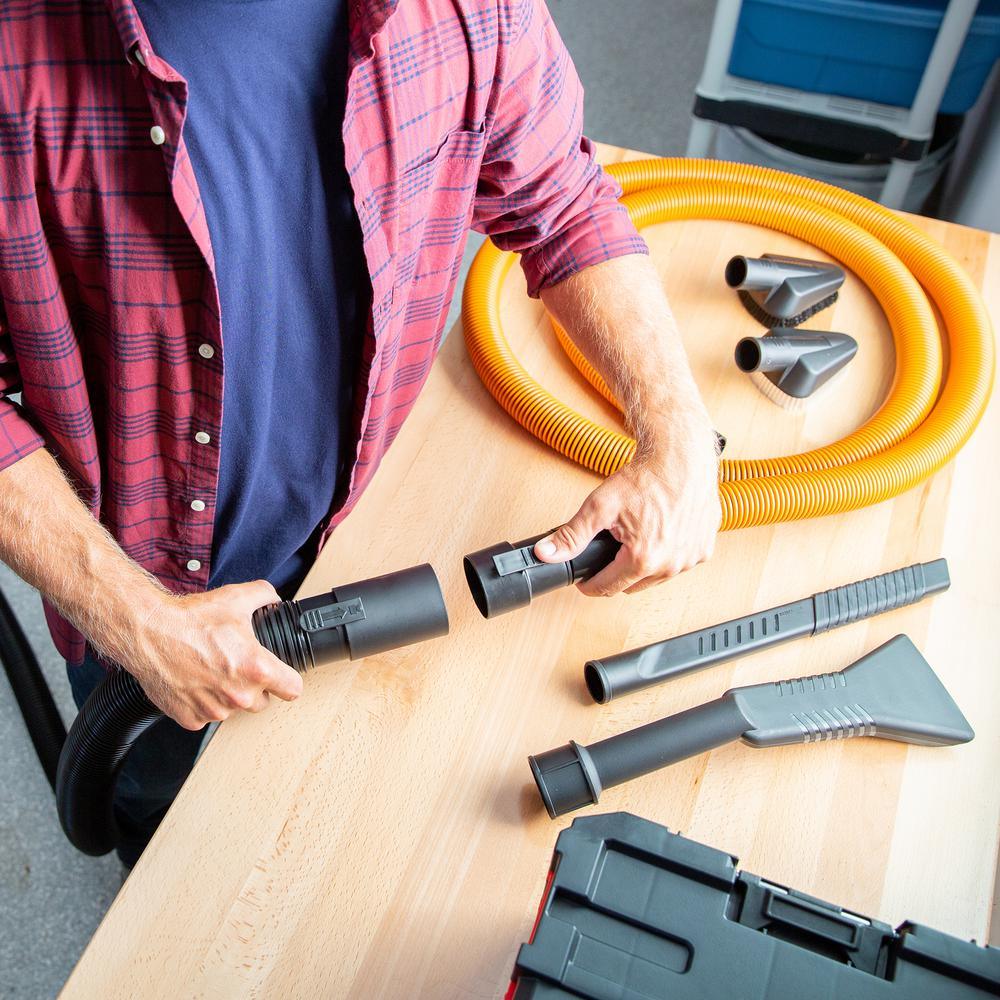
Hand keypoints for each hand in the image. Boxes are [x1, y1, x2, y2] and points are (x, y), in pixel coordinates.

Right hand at [118, 580, 302, 729]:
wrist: (149, 632)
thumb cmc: (190, 620)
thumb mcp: (236, 598)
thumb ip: (264, 595)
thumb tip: (273, 599)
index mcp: (256, 669)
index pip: (292, 689)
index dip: (289, 681)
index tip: (283, 677)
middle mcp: (238, 695)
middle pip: (263, 701)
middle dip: (255, 686)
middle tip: (238, 666)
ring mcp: (214, 710)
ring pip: (234, 709)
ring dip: (229, 695)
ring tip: (213, 670)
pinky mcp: (190, 718)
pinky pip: (206, 715)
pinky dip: (203, 702)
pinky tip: (195, 681)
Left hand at [533, 407, 719, 595]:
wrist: (681, 458)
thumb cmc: (646, 478)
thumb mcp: (600, 506)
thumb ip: (571, 535)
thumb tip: (546, 554)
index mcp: (643, 559)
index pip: (606, 589)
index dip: (589, 584)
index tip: (584, 578)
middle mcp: (670, 565)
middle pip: (630, 586)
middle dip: (615, 573)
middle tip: (608, 550)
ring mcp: (690, 560)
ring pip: (655, 578)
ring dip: (641, 566)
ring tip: (632, 541)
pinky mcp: (703, 550)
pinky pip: (677, 564)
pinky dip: (665, 556)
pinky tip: (658, 536)